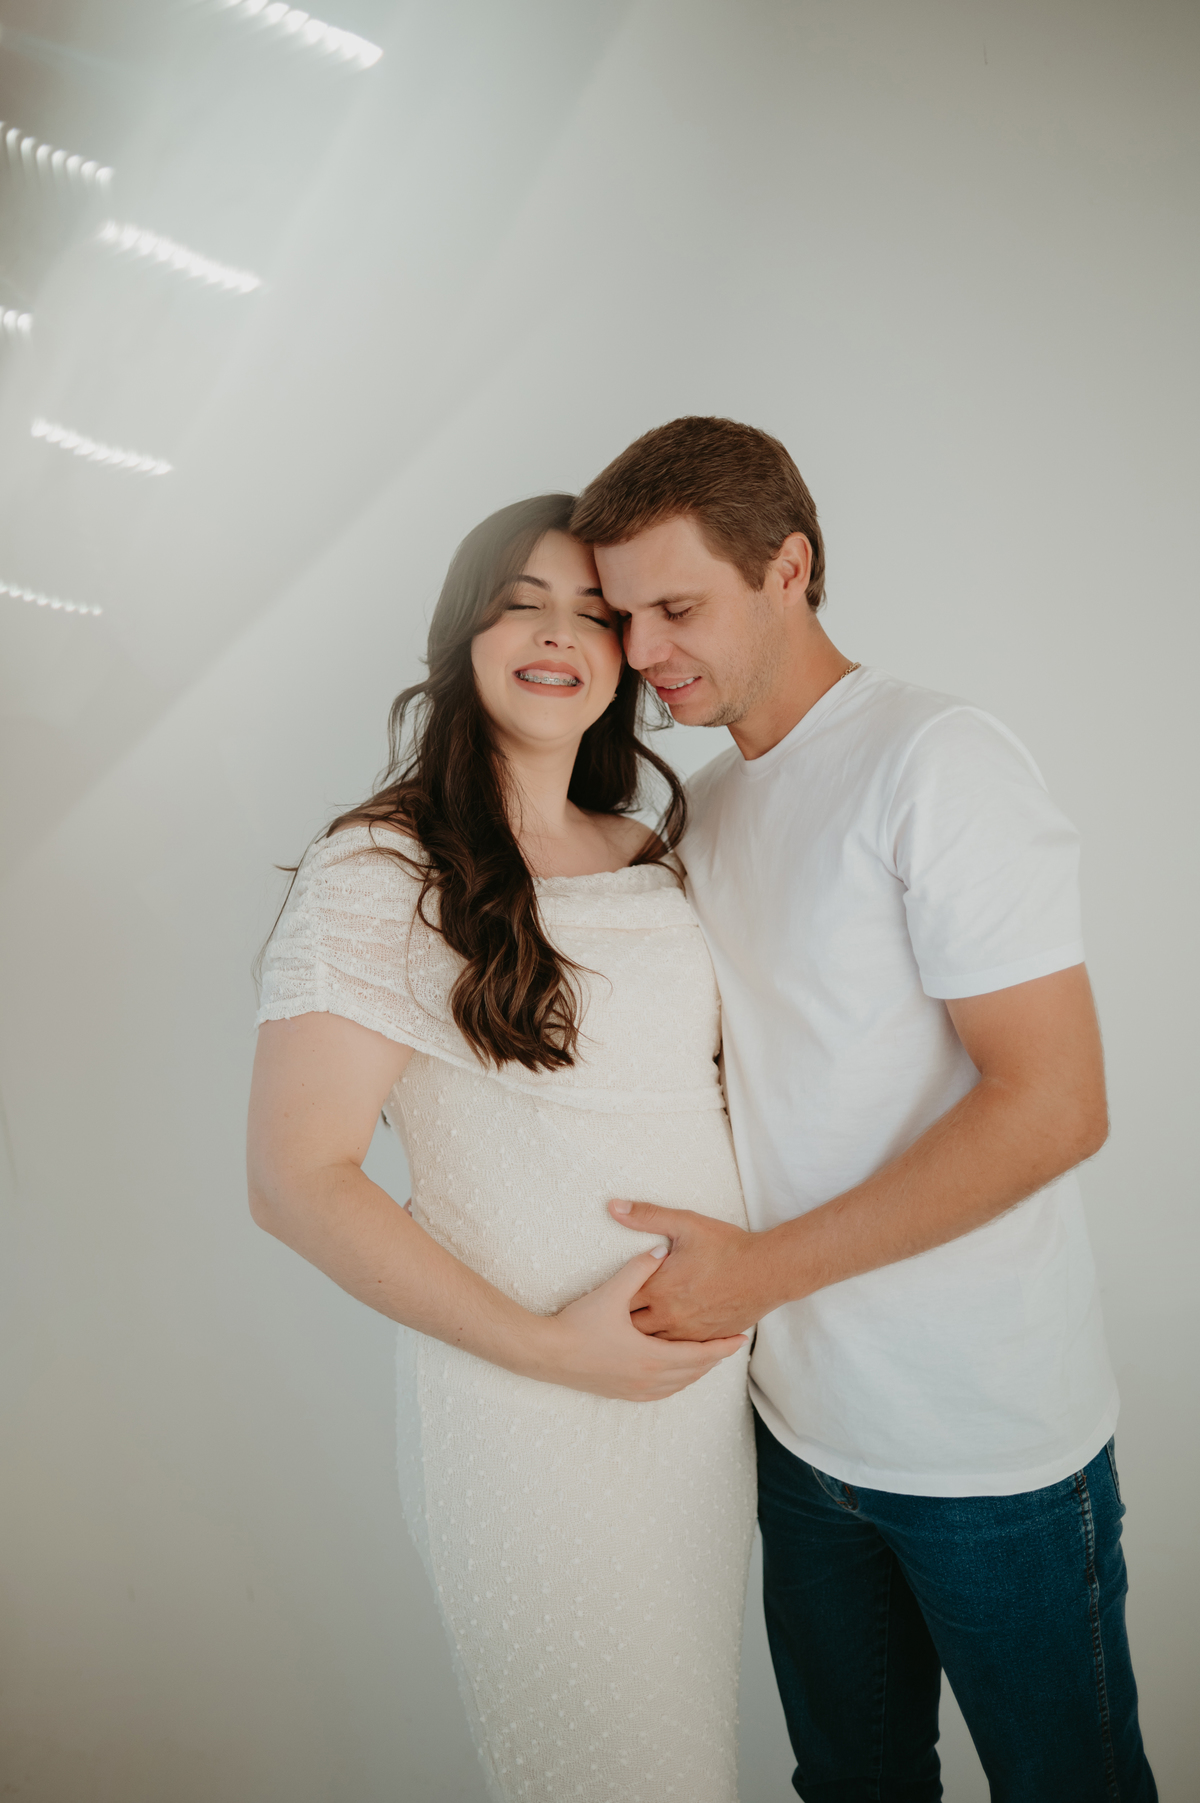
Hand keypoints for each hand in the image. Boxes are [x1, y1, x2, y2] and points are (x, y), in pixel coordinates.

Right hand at [535, 1250, 747, 1400]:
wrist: (546, 1355)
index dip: (722, 1346)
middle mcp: (648, 1378)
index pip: (700, 1354)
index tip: (741, 1338)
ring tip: (708, 1357)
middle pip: (693, 1371)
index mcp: (652, 1356)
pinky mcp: (621, 1393)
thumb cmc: (578, 1325)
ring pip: (679, 1384)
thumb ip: (638, 1269)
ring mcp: (634, 1389)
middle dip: (714, 1358)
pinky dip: (677, 1382)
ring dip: (696, 1371)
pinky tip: (676, 1374)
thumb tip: (660, 1251)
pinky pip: (661, 1392)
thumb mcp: (611, 1293)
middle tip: (731, 1345)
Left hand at [609, 1201, 775, 1339]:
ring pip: (654, 1345)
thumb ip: (647, 1215)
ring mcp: (689, 1332)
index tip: (600, 1301)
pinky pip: (679, 1353)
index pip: (620, 1301)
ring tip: (628, 1338)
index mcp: (659, 1289)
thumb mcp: (685, 1224)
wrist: (769, 1272)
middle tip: (610, 1322)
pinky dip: (667, 1349)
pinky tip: (660, 1348)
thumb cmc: (728, 1247)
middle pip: (633, 1329)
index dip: (608, 1300)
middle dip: (621, 1325)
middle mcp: (670, 1316)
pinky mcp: (706, 1340)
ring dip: (642, 1340)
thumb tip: (614, 1206)